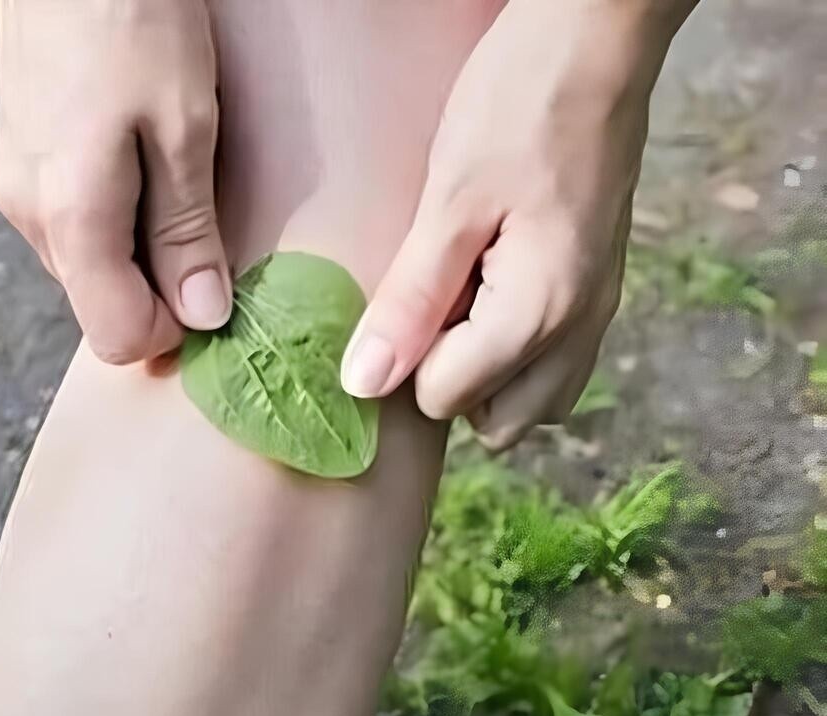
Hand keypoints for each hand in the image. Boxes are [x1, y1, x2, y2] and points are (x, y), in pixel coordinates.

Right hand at [0, 0, 228, 363]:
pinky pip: (76, 227)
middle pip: (102, 305)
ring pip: (90, 268)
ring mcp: (19, 189)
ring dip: (139, 254)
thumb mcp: (184, 130)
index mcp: (72, 220)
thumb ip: (187, 232)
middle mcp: (32, 218)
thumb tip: (203, 314)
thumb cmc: (134, 21)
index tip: (214, 291)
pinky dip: (116, 222)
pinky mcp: (22, 163)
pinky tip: (141, 167)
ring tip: (175, 185)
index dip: (174, 330)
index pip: (118, 336)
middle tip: (204, 230)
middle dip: (160, 291)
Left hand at [341, 0, 693, 450]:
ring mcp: (596, 311)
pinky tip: (489, 290)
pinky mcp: (598, 287)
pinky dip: (516, 351)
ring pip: (535, 401)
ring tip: (458, 300)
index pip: (446, 399)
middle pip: (499, 423)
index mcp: (538, 314)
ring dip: (486, 376)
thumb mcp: (448, 203)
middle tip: (426, 309)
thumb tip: (364, 384)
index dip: (405, 362)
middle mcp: (579, 330)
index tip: (396, 305)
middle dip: (450, 385)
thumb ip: (410, 302)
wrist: (595, 46)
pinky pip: (555, 361)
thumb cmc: (519, 108)